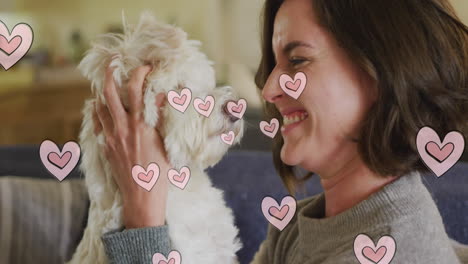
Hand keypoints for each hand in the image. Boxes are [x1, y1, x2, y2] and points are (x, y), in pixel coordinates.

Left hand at [93, 65, 169, 227]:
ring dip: (103, 92)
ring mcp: (111, 137)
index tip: (145, 67)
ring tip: (106, 83)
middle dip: (111, 74)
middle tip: (114, 63)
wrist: (141, 195)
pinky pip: (97, 123)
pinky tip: (97, 106)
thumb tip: (162, 96)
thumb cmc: (159, 172)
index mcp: (141, 125)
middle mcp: (123, 127)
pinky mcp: (105, 147)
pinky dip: (97, 111)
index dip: (140, 74)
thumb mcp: (165, 143)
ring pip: (100, 107)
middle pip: (111, 93)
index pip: (137, 90)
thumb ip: (161, 118)